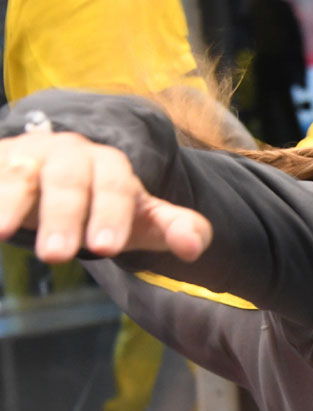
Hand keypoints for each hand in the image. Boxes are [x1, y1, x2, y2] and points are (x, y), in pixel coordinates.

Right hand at [0, 131, 211, 263]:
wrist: (55, 173)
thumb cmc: (103, 204)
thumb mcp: (140, 217)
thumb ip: (175, 228)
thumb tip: (195, 249)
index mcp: (111, 166)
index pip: (116, 188)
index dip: (112, 216)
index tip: (105, 247)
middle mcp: (69, 154)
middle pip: (68, 182)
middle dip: (63, 218)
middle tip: (57, 255)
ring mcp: (28, 156)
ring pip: (21, 175)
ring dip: (10, 202)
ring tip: (2, 233)